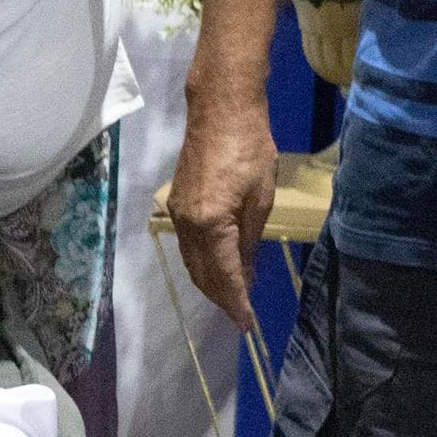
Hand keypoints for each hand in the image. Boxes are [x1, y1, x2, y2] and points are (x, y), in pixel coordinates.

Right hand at [169, 93, 277, 328]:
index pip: (225, 275)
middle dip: (221, 298)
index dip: (236, 303)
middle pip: (202, 275)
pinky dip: (202, 263)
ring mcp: (177, 215)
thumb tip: (246, 274)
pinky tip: (218, 267)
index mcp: (210, 224)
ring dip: (210, 284)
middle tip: (240, 317)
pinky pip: (187, 246)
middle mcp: (187, 224)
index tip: (246, 325)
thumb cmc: (250, 149)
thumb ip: (249, 240)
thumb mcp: (261, 199)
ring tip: (231, 298)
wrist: (219, 111)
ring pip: (191, 263)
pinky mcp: (176, 205)